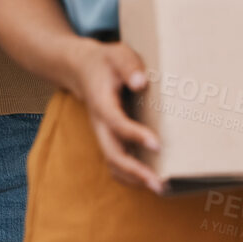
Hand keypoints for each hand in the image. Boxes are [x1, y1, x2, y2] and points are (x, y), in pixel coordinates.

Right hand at [67, 40, 163, 192]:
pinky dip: (131, 175)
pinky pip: (116, 162)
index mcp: (101, 103)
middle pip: (112, 153)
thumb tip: (140, 83)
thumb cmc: (106, 62)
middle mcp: (99, 124)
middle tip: (159, 183)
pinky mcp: (109, 138)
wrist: (82, 69)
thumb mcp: (117, 54)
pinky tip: (151, 180)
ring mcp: (103, 134)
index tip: (157, 144)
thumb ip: (128, 65)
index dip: (135, 135)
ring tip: (160, 188)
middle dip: (135, 171)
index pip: (116, 123)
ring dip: (134, 179)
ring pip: (113, 163)